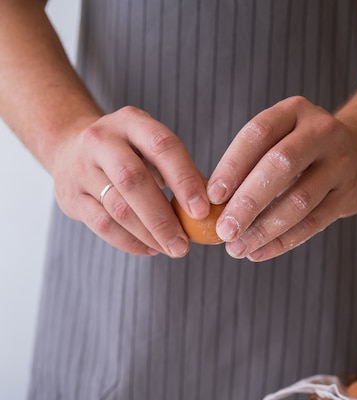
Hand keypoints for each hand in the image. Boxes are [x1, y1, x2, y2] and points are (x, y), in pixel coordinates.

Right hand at [51, 106, 209, 256]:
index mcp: (131, 122)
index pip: (162, 146)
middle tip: (184, 245)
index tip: (203, 210)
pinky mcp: (71, 197)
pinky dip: (130, 242)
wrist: (68, 150)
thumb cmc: (127, 153)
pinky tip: (150, 249)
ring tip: (171, 249)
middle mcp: (102, 140)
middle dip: (162, 217)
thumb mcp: (150, 148)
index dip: (184, 179)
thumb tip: (215, 207)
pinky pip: (102, 226)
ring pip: (117, 208)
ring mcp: (82, 169)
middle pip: (133, 180)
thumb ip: (180, 171)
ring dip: (148, 234)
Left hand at [207, 96, 356, 260]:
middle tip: (224, 231)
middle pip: (280, 165)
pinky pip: (314, 223)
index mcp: (293, 112)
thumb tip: (208, 206)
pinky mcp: (350, 193)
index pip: (257, 133)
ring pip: (300, 199)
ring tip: (238, 248)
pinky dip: (283, 241)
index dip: (232, 165)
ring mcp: (340, 162)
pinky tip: (259, 252)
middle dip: (248, 202)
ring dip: (264, 229)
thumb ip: (247, 166)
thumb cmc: (299, 152)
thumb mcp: (277, 141)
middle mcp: (320, 131)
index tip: (212, 197)